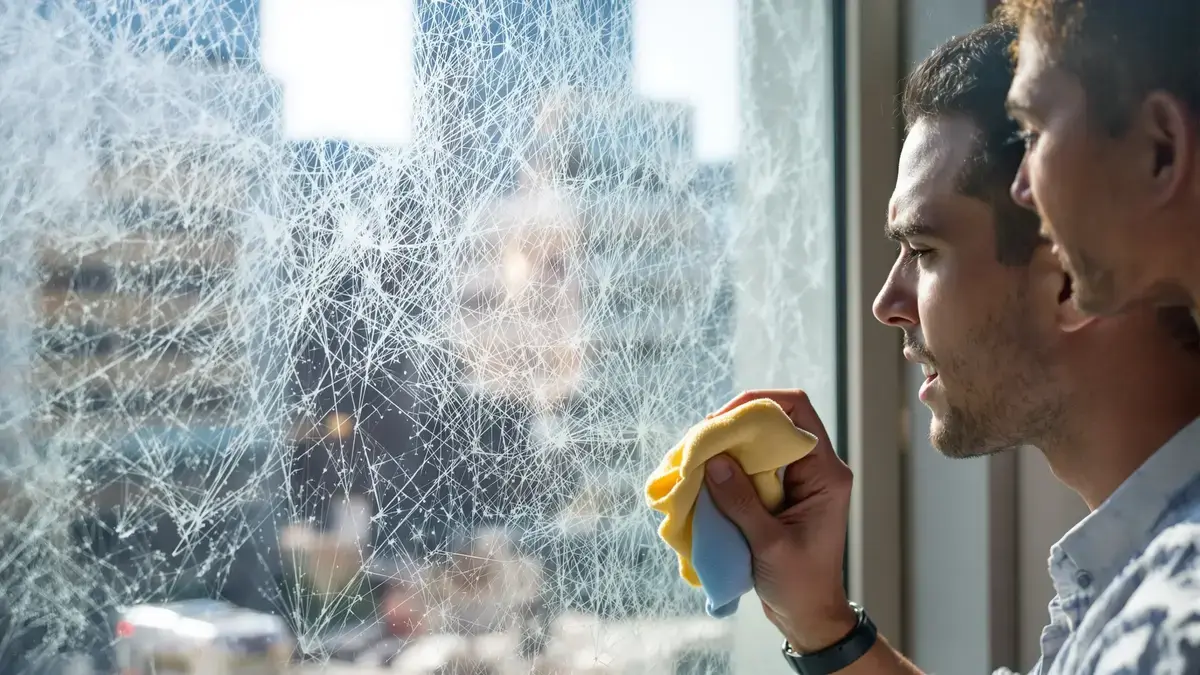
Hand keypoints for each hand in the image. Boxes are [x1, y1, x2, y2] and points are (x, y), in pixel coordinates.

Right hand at [704, 389, 856, 652]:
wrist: (809, 616)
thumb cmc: (800, 584)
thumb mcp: (768, 544)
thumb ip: (741, 501)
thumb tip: (714, 461)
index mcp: (826, 474)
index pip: (798, 411)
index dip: (760, 404)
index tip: (723, 420)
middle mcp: (815, 469)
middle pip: (775, 422)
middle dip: (736, 425)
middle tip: (700, 439)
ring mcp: (798, 480)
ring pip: (761, 443)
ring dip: (729, 447)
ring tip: (696, 456)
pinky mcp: (781, 494)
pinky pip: (753, 466)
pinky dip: (729, 467)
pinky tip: (705, 476)